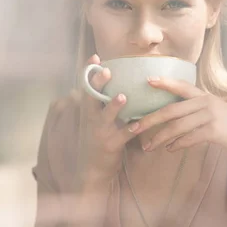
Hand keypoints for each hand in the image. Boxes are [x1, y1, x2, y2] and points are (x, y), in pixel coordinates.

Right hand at [78, 54, 137, 184]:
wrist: (93, 169)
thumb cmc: (99, 140)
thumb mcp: (97, 120)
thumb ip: (104, 104)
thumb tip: (118, 84)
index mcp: (89, 111)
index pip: (87, 87)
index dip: (89, 72)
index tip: (94, 57)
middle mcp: (92, 119)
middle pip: (92, 99)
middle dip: (98, 84)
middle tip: (106, 71)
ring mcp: (100, 132)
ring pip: (106, 117)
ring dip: (114, 107)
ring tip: (122, 96)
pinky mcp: (111, 145)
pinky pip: (122, 136)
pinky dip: (130, 130)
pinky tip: (139, 125)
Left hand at [130, 77, 226, 161]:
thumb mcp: (220, 115)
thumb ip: (202, 115)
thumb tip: (181, 124)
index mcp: (206, 97)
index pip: (181, 87)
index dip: (164, 83)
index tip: (147, 80)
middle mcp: (207, 103)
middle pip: (171, 110)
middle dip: (150, 119)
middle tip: (134, 128)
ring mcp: (211, 116)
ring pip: (177, 126)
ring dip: (160, 138)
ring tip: (148, 147)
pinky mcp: (214, 130)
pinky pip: (189, 138)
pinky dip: (177, 145)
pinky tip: (170, 150)